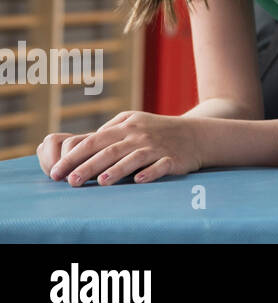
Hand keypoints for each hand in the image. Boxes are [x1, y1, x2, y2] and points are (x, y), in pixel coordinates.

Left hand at [43, 111, 201, 185]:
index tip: (56, 172)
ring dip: (117, 170)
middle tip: (70, 182)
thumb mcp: (134, 120)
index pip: (94, 141)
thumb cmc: (158, 130)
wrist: (196, 135)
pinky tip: (139, 180)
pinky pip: (160, 165)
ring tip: (101, 182)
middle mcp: (139, 136)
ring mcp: (156, 147)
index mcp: (126, 127)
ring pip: (133, 158)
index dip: (74, 156)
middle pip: (109, 151)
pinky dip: (150, 172)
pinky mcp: (172, 159)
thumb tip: (82, 142)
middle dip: (88, 166)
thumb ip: (110, 129)